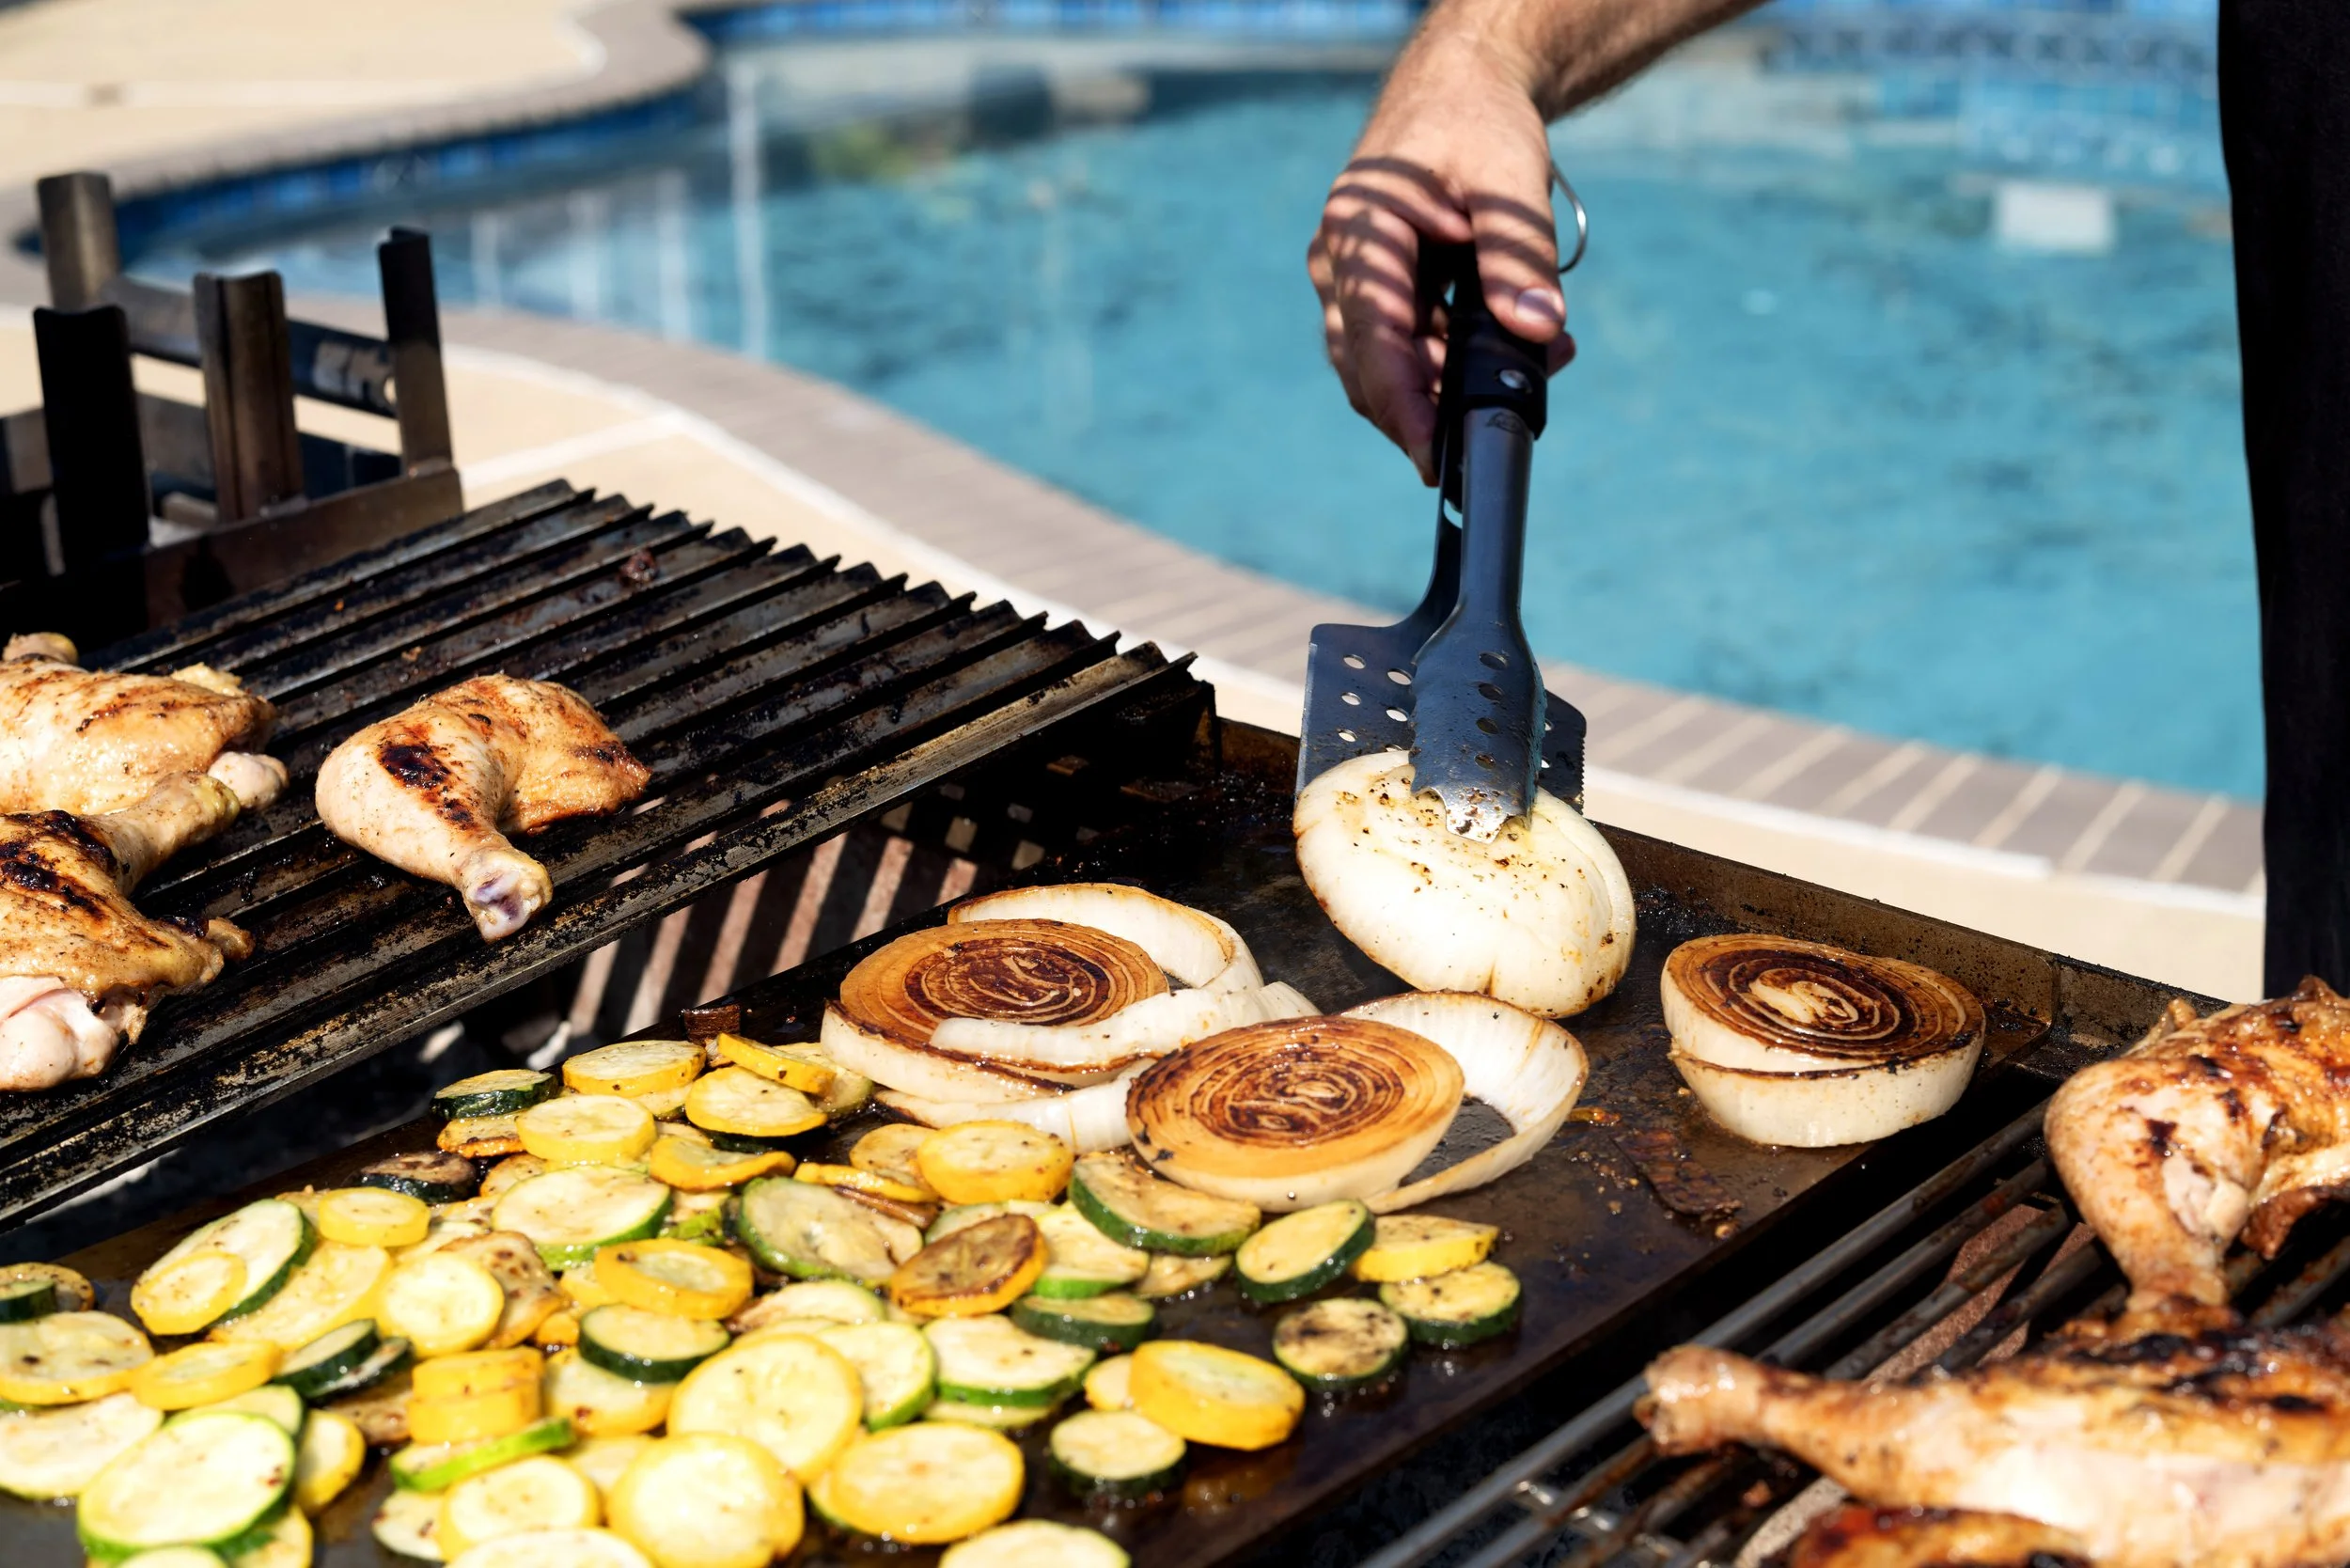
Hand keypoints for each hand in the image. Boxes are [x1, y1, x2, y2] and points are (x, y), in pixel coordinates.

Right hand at [1309, 31, 1575, 481]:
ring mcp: (1350, 281)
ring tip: (1543, 360)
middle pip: (1367, 372)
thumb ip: (1517, 254)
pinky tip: (1520, 341)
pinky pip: (1405, 347)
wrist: (1459, 89)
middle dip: (1433, 407)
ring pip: (1386, 367)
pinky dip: (1454, 359)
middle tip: (1508, 415)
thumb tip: (1538, 331)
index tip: (1436, 459)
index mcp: (1359, 233)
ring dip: (1452, 382)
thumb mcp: (1510, 177)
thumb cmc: (1477, 121)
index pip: (1372, 341)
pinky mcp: (1375, 292)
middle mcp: (1339, 264)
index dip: (1403, 408)